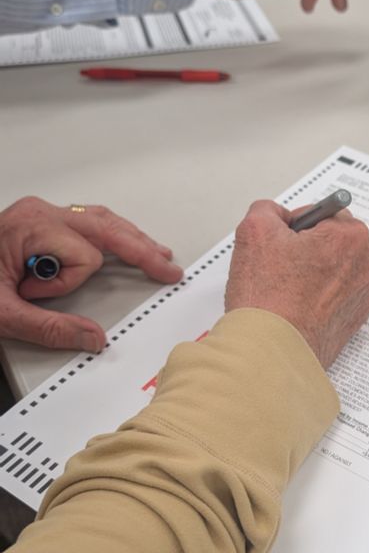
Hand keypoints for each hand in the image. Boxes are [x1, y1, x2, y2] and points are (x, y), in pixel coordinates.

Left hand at [0, 198, 182, 351]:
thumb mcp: (1, 314)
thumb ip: (49, 328)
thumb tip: (95, 339)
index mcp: (31, 227)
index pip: (83, 256)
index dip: (68, 283)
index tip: (37, 292)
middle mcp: (40, 213)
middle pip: (105, 227)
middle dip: (139, 248)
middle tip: (167, 268)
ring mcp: (41, 213)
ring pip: (101, 220)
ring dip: (128, 240)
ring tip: (156, 255)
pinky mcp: (41, 219)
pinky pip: (87, 221)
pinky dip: (110, 235)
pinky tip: (128, 240)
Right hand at [225, 200, 368, 368]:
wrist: (271, 351)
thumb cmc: (269, 300)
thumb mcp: (254, 229)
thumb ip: (268, 210)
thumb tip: (275, 216)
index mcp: (351, 237)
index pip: (322, 213)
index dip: (294, 226)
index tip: (283, 241)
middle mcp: (366, 265)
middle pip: (331, 241)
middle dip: (305, 248)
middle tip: (280, 267)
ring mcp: (362, 294)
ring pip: (332, 269)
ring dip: (311, 273)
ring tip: (286, 289)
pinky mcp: (354, 319)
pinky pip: (334, 296)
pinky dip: (316, 297)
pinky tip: (295, 306)